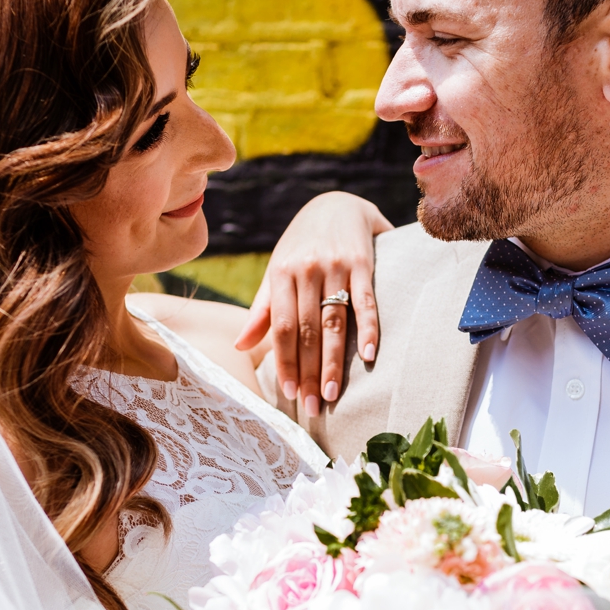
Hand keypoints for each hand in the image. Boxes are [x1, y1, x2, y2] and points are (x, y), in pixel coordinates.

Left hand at [235, 192, 392, 416]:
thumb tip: (241, 345)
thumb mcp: (278, 270)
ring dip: (334, 361)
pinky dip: (368, 328)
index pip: (281, 328)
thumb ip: (263, 309)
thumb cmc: (301, 245)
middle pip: (307, 330)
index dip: (285, 362)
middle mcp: (306, 270)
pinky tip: (368, 355)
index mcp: (281, 274)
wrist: (337, 203)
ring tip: (333, 393)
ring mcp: (335, 266)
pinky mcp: (362, 262)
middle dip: (309, 372)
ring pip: (334, 321)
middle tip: (313, 406)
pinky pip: (366, 301)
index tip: (290, 393)